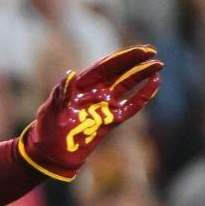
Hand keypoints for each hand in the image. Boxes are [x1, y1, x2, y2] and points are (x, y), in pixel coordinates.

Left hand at [18, 45, 162, 181]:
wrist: (51, 155)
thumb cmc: (46, 130)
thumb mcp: (50, 110)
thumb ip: (61, 93)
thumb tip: (70, 74)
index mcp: (80, 86)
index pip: (104, 66)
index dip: (122, 57)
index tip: (140, 50)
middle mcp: (94, 93)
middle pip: (118, 72)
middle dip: (135, 61)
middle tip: (153, 52)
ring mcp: (103, 106)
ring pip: (127, 85)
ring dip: (142, 75)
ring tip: (158, 65)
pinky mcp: (110, 121)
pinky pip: (130, 106)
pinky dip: (142, 96)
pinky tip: (155, 84)